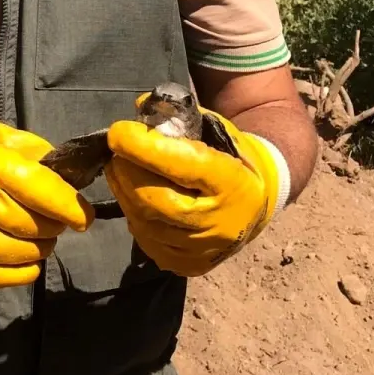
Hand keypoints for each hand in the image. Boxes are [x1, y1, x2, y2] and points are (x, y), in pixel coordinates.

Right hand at [0, 117, 93, 289]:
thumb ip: (29, 149)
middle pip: (32, 224)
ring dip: (41, 248)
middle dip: (55, 226)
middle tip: (57, 221)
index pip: (38, 188)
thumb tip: (67, 171)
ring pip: (19, 254)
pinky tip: (28, 261)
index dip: (69, 205)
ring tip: (41, 238)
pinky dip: (22, 273)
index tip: (82, 215)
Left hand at [104, 99, 287, 276]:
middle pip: (155, 199)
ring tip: (120, 168)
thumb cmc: (232, 156)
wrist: (257, 202)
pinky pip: (146, 239)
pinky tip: (134, 194)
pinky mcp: (188, 265)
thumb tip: (139, 109)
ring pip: (144, 221)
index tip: (118, 132)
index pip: (184, 165)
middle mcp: (221, 224)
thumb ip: (179, 117)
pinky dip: (134, 213)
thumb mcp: (215, 128)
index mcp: (233, 184)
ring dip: (123, 190)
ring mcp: (204, 250)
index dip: (145, 148)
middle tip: (116, 150)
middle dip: (126, 170)